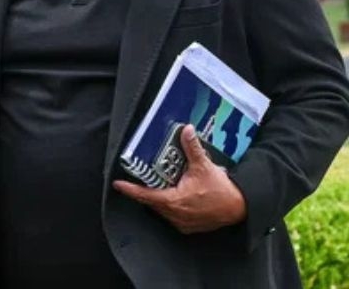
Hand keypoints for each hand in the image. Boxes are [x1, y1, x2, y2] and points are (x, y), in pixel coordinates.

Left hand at [112, 124, 246, 233]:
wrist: (240, 208)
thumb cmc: (222, 190)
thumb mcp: (204, 166)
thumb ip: (192, 147)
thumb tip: (186, 130)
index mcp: (174, 201)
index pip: (146, 195)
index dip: (130, 190)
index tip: (118, 185)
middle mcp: (175, 214)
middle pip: (152, 202)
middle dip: (145, 191)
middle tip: (140, 180)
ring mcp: (182, 222)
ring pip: (162, 210)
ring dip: (159, 199)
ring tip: (159, 185)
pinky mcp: (189, 226)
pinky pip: (173, 216)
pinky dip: (170, 207)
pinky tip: (174, 196)